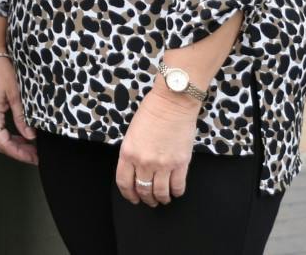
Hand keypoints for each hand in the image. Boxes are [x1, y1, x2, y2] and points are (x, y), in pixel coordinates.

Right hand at [0, 56, 36, 165]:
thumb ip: (22, 118)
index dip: (20, 154)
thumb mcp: (16, 95)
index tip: (35, 158)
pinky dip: (8, 134)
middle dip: (18, 152)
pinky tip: (21, 134)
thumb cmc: (0, 69)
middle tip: (36, 155)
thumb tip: (30, 136)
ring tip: (32, 146)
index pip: (3, 144)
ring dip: (14, 144)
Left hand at [117, 89, 198, 206]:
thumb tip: (136, 170)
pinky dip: (176, 193)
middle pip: (143, 190)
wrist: (171, 104)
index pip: (124, 182)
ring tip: (162, 199)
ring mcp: (163, 164)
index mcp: (128, 153)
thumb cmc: (151, 113)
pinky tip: (175, 192)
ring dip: (161, 199)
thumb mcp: (132, 134)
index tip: (132, 198)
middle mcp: (144, 161)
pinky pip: (178, 186)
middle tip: (149, 201)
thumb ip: (132, 153)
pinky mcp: (180, 163)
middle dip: (145, 199)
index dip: (128, 194)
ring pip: (160, 192)